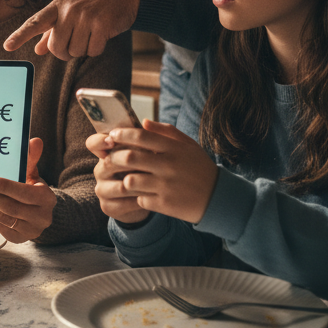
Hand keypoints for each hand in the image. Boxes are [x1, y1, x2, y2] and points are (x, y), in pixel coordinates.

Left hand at [0, 138, 55, 242]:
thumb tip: (34, 141)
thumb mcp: (33, 174)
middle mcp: (42, 217)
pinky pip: (0, 226)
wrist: (41, 211)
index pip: (26, 193)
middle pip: (11, 208)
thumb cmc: (33, 189)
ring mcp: (30, 230)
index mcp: (47, 199)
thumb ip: (31, 159)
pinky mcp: (19, 238)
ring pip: (3, 218)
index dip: (7, 187)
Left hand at [3, 0, 139, 59]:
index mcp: (57, 6)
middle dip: (66, 52)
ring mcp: (85, 16)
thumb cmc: (94, 5)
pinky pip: (92, 51)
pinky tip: (101, 36)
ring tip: (91, 34)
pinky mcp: (101, 24)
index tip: (7, 47)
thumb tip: (37, 49)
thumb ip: (52, 32)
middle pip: (56, 48)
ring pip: (74, 52)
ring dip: (83, 49)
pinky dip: (97, 49)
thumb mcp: (70, 13)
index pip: (35, 22)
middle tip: (77, 41)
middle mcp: (69, 10)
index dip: (20, 35)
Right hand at [88, 131, 150, 222]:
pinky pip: (122, 203)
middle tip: (148, 162)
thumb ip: (146, 137)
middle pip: (107, 163)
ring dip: (138, 183)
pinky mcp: (107, 206)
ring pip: (118, 185)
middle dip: (128, 163)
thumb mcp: (148, 152)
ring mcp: (102, 189)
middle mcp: (101, 170)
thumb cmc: (148, 169)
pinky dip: (138, 200)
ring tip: (154, 181)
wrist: (149, 198)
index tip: (112, 141)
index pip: (93, 143)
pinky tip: (150, 196)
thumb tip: (145, 122)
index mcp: (107, 153)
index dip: (99, 141)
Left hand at [92, 120, 217, 224]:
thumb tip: (144, 122)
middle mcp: (168, 166)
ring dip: (123, 178)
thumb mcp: (188, 145)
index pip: (141, 136)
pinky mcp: (165, 204)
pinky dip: (136, 196)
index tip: (112, 135)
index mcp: (174, 148)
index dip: (122, 134)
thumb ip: (166, 132)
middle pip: (130, 157)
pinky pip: (139, 199)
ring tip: (123, 177)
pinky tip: (139, 193)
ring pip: (130, 180)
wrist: (218, 198)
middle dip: (114, 156)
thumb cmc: (200, 168)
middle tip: (109, 157)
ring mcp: (166, 186)